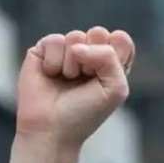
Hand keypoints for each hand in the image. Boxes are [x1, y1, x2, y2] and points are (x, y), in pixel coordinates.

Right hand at [17, 27, 134, 160]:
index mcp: (109, 62)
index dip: (115, 56)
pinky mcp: (43, 51)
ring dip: (72, 64)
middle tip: (84, 80)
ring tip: (66, 80)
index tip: (105, 79)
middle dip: (93, 58)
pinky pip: (55, 40)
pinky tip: (50, 75)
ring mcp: (65, 51)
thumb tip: (76, 46)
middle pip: (99, 32)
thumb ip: (109, 56)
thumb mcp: (115, 87)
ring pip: (76, 36)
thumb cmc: (85, 112)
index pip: (120, 39)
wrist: (51, 130)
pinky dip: (54, 62)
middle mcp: (88, 53)